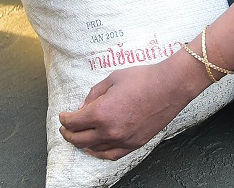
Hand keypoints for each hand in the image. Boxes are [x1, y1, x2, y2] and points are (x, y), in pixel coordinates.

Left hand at [59, 55, 203, 159]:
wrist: (170, 86)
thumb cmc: (143, 79)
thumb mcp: (112, 79)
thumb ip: (94, 94)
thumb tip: (84, 107)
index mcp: (101, 112)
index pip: (74, 122)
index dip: (64, 119)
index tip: (63, 115)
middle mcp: (109, 130)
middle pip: (79, 139)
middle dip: (68, 133)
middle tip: (65, 128)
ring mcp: (122, 140)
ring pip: (94, 149)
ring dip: (82, 143)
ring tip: (77, 138)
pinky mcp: (134, 144)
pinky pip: (111, 155)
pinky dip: (99, 153)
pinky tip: (94, 149)